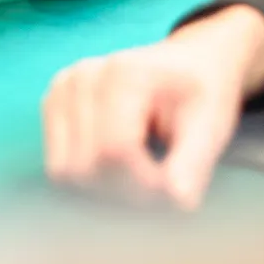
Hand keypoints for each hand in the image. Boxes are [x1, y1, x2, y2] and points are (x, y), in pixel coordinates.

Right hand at [43, 5, 263, 207]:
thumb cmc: (199, 96)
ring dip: (105, 189)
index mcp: (125, 71)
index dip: (147, 183)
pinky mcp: (52, 102)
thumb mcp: (210, 126)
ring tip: (140, 168)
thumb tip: (176, 198)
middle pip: (87, 167)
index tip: (176, 184)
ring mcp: (64, 86)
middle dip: (126, 189)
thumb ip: (193, 163)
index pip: (116, 151)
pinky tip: (117, 160)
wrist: (187, 66)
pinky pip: (58, 167)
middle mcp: (85, 73)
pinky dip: (88, 178)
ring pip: (66, 172)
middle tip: (160, 177)